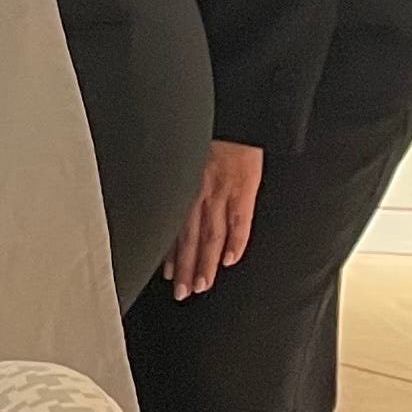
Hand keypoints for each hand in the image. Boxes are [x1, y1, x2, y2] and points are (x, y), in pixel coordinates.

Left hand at [165, 140, 263, 298]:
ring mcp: (220, 194)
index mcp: (181, 189)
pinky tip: (230, 260)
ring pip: (211, 236)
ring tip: (202, 285)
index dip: (171, 255)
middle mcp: (197, 195)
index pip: (174, 230)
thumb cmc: (208, 136)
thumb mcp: (182, 160)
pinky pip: (239, 221)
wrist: (231, 118)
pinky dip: (236, 242)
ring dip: (206, 263)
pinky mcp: (243, 190)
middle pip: (190, 239)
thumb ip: (178, 183)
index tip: (168, 276)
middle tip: (182, 293)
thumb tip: (168, 205)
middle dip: (186, 268)